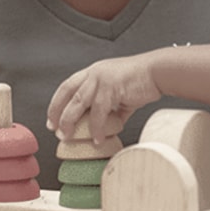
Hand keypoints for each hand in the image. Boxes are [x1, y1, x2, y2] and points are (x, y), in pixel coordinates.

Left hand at [47, 52, 162, 144]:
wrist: (158, 72)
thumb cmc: (141, 81)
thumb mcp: (120, 93)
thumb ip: (112, 108)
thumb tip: (108, 127)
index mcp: (93, 72)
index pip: (67, 86)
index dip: (57, 103)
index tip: (52, 119)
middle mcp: (94, 73)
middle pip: (67, 93)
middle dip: (57, 113)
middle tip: (55, 131)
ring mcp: (101, 79)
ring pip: (78, 102)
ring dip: (70, 122)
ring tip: (68, 137)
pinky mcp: (112, 87)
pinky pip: (99, 112)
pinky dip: (97, 128)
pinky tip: (98, 138)